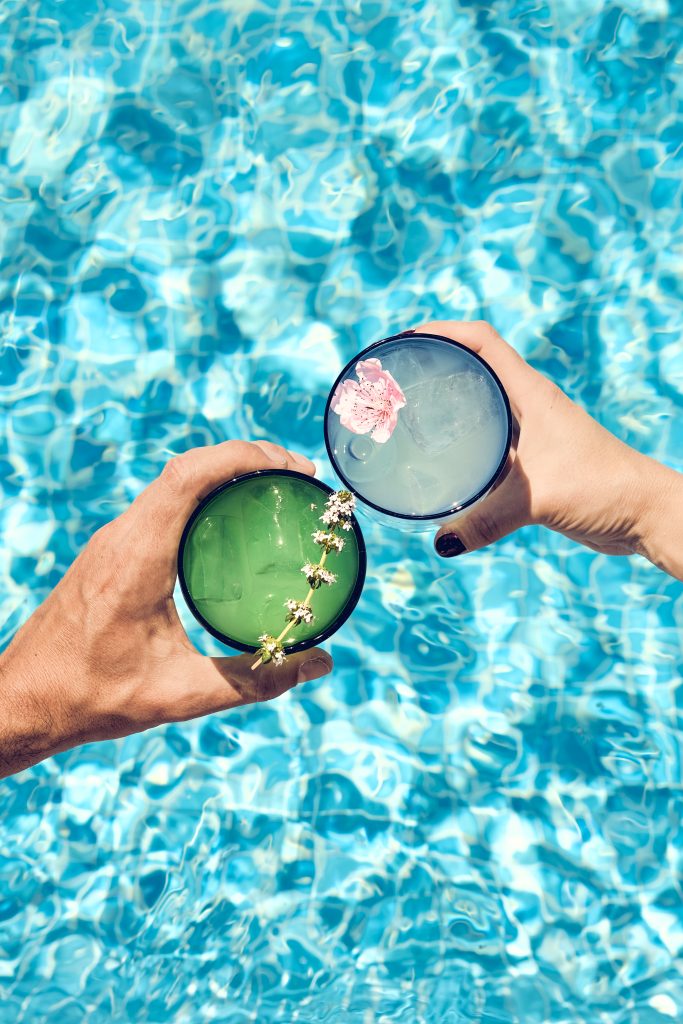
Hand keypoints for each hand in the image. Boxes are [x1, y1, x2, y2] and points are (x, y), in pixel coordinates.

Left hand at [0, 441, 332, 778]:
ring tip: (270, 491)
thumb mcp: (182, 695)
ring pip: (170, 482)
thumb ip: (256, 680)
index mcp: (137, 558)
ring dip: (220, 472)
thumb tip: (319, 664)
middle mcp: (121, 537)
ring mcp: (111, 541)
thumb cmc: (93, 697)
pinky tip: (227, 528)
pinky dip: (199, 496)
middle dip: (244, 457)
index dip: (243, 456)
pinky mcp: (108, 552)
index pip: (189, 476)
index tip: (291, 466)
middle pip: (185, 468)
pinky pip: (160, 505)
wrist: (23, 700)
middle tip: (296, 476)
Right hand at [408, 321, 682, 578]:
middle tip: (393, 380)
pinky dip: (462, 442)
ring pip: (481, 403)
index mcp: (530, 394)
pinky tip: (441, 462)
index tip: (405, 340)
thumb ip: (485, 522)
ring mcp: (532, 430)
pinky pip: (489, 440)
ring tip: (405, 414)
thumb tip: (440, 543)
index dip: (442, 331)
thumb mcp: (537, 501)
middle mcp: (528, 404)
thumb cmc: (601, 487)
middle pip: (474, 366)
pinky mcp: (533, 458)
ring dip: (447, 402)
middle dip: (434, 364)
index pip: (480, 341)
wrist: (642, 512)